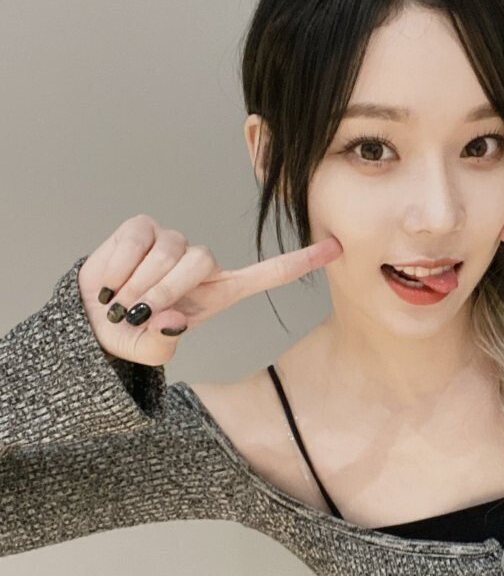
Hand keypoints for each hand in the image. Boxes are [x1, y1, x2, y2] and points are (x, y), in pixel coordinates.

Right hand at [78, 214, 342, 365]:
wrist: (93, 316)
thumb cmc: (132, 332)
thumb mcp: (149, 348)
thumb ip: (161, 342)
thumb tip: (170, 322)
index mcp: (218, 292)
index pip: (268, 273)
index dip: (301, 262)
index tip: (337, 247)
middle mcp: (202, 264)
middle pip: (201, 261)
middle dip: (165, 290)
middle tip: (138, 313)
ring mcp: (173, 242)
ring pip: (168, 252)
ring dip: (138, 285)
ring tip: (124, 302)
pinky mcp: (144, 228)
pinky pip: (137, 243)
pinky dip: (119, 270)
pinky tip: (111, 283)